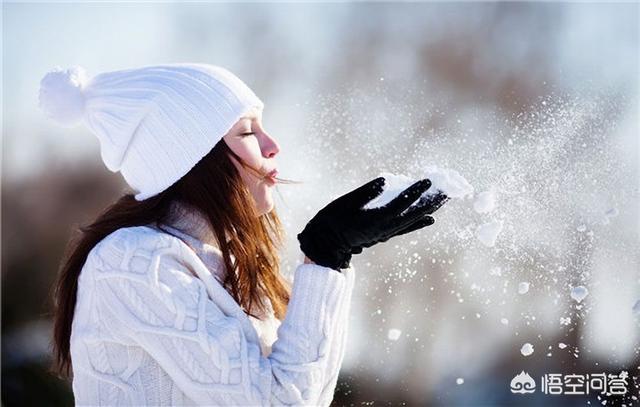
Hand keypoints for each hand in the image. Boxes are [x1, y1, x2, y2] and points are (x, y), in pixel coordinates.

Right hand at [297, 176, 441, 269]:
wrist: (327, 243)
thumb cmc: (333, 219)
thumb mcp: (346, 202)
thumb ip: (366, 192)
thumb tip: (384, 180)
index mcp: (376, 218)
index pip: (401, 203)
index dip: (415, 191)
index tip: (428, 180)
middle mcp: (386, 228)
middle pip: (414, 213)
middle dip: (431, 201)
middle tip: (448, 189)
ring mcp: (386, 232)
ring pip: (413, 220)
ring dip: (429, 209)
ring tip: (444, 199)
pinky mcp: (384, 234)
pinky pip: (406, 228)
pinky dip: (419, 222)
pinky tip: (431, 218)